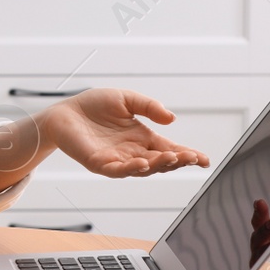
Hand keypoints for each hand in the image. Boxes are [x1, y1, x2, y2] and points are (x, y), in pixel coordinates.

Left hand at [48, 88, 209, 177]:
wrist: (64, 112)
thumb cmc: (94, 106)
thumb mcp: (127, 99)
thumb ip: (149, 106)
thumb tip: (172, 118)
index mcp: (143, 138)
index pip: (170, 150)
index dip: (188, 155)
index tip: (205, 159)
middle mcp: (134, 152)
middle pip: (161, 162)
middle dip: (178, 161)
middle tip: (192, 158)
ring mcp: (118, 161)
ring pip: (144, 169)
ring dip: (159, 165)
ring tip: (173, 158)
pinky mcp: (100, 164)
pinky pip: (119, 170)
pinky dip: (132, 168)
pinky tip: (143, 163)